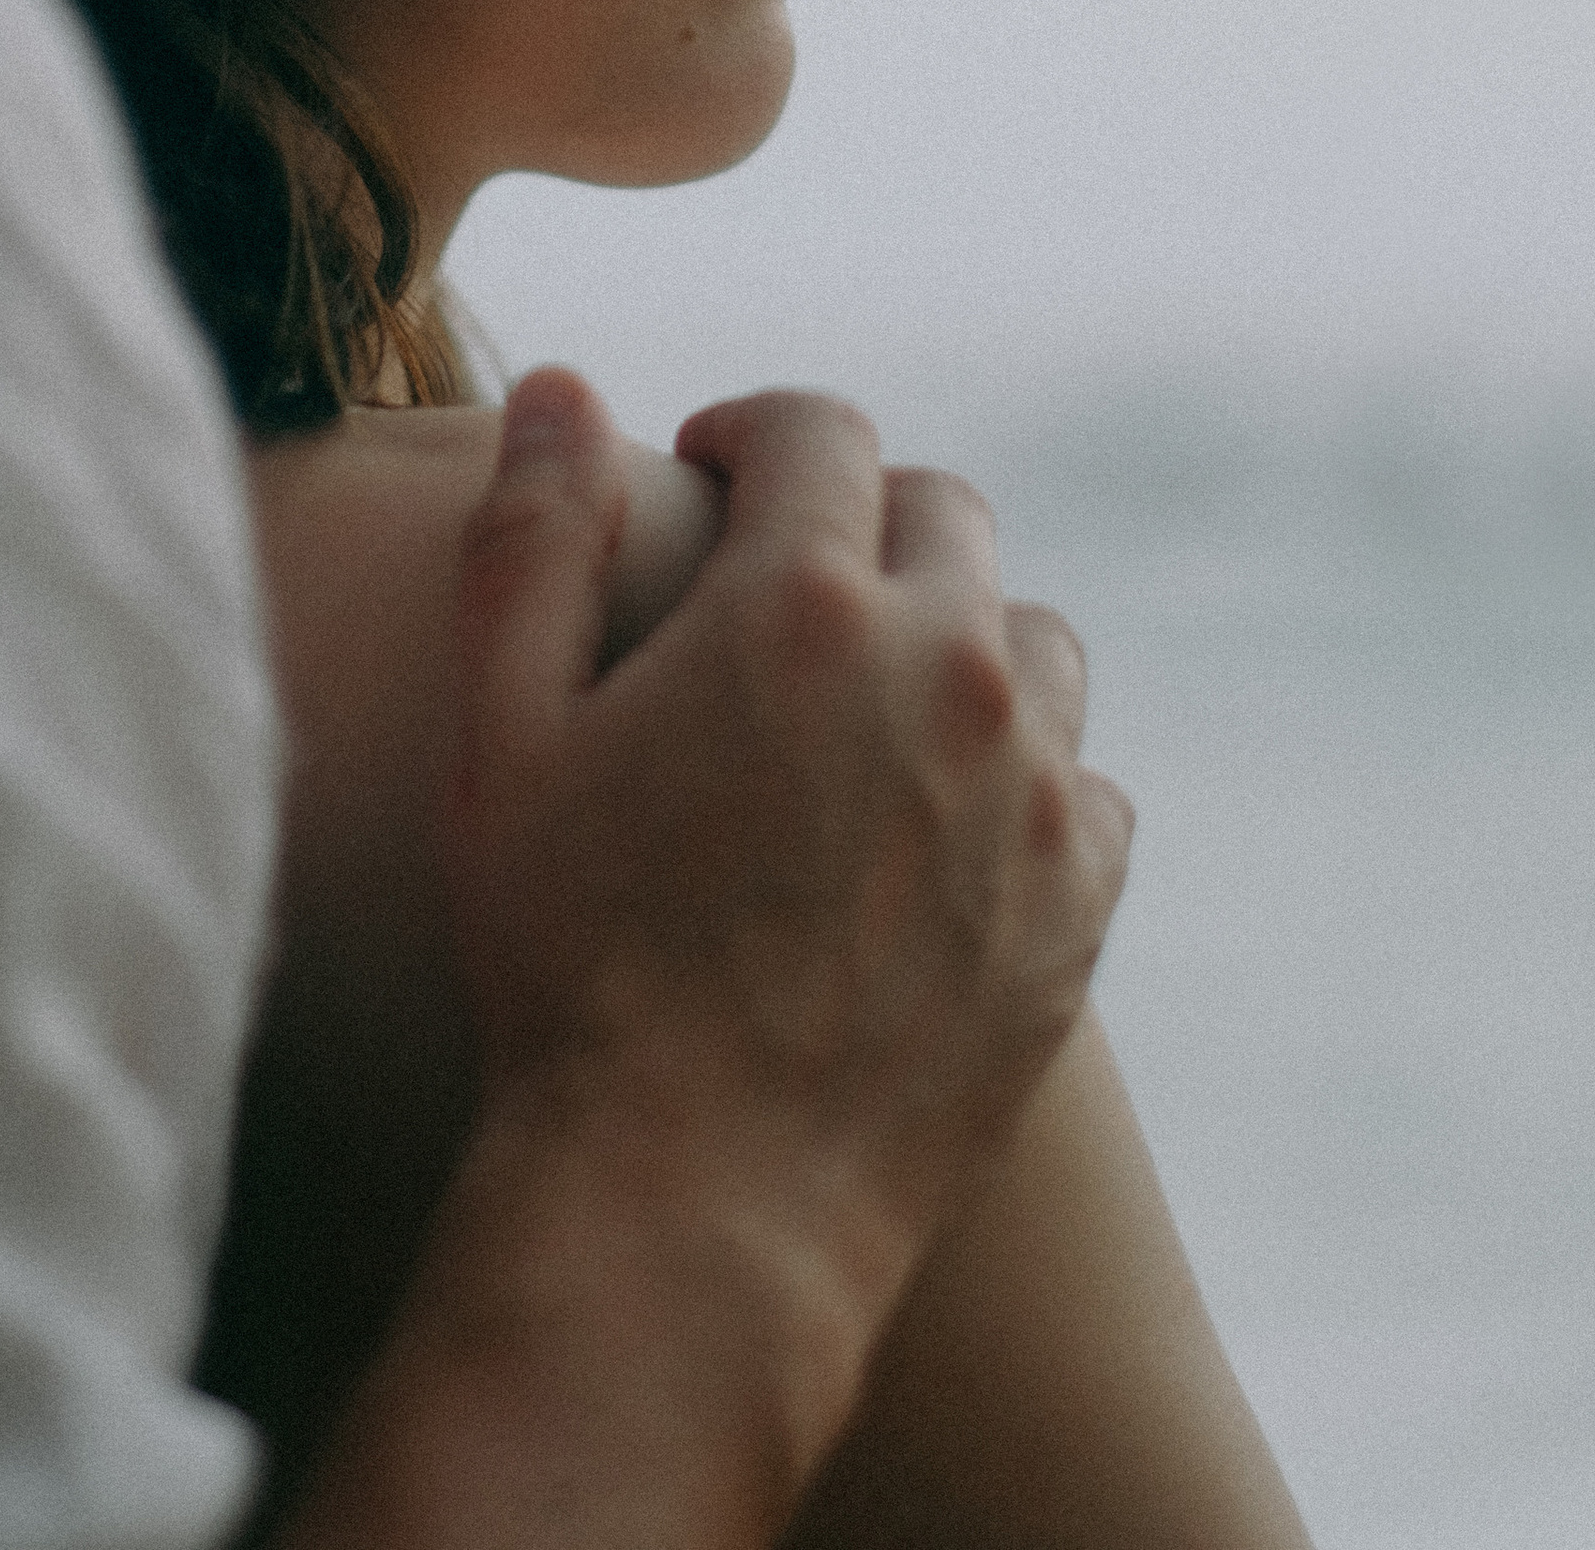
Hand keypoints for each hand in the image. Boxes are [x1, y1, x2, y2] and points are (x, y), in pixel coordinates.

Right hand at [443, 370, 1132, 1437]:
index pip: (818, 428)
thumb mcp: (506, 736)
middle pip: (939, 513)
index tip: (708, 476)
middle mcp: (948, 667)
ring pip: (1032, 637)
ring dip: (958, 639)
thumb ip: (532, 536)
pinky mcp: (1081, 904)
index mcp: (801, 600)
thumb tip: (562, 384)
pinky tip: (938, 831)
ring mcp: (1034, 789)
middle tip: (779, 593)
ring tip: (869, 709)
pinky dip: (1024, 779)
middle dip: (856, 521)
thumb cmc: (570, 968)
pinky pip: (1089, 784)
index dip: (753, 433)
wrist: (695, 1209)